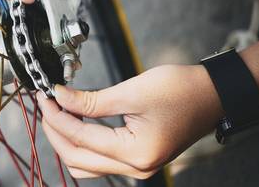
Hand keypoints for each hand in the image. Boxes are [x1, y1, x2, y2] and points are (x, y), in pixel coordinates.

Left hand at [37, 64, 223, 178]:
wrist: (213, 94)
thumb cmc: (182, 90)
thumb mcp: (131, 91)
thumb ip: (91, 100)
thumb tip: (60, 97)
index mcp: (136, 153)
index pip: (80, 138)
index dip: (57, 117)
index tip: (45, 97)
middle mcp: (137, 167)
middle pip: (78, 158)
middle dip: (56, 131)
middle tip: (46, 104)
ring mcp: (138, 166)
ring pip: (86, 164)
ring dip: (67, 140)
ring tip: (58, 112)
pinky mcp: (138, 158)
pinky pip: (100, 159)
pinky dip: (83, 142)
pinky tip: (76, 120)